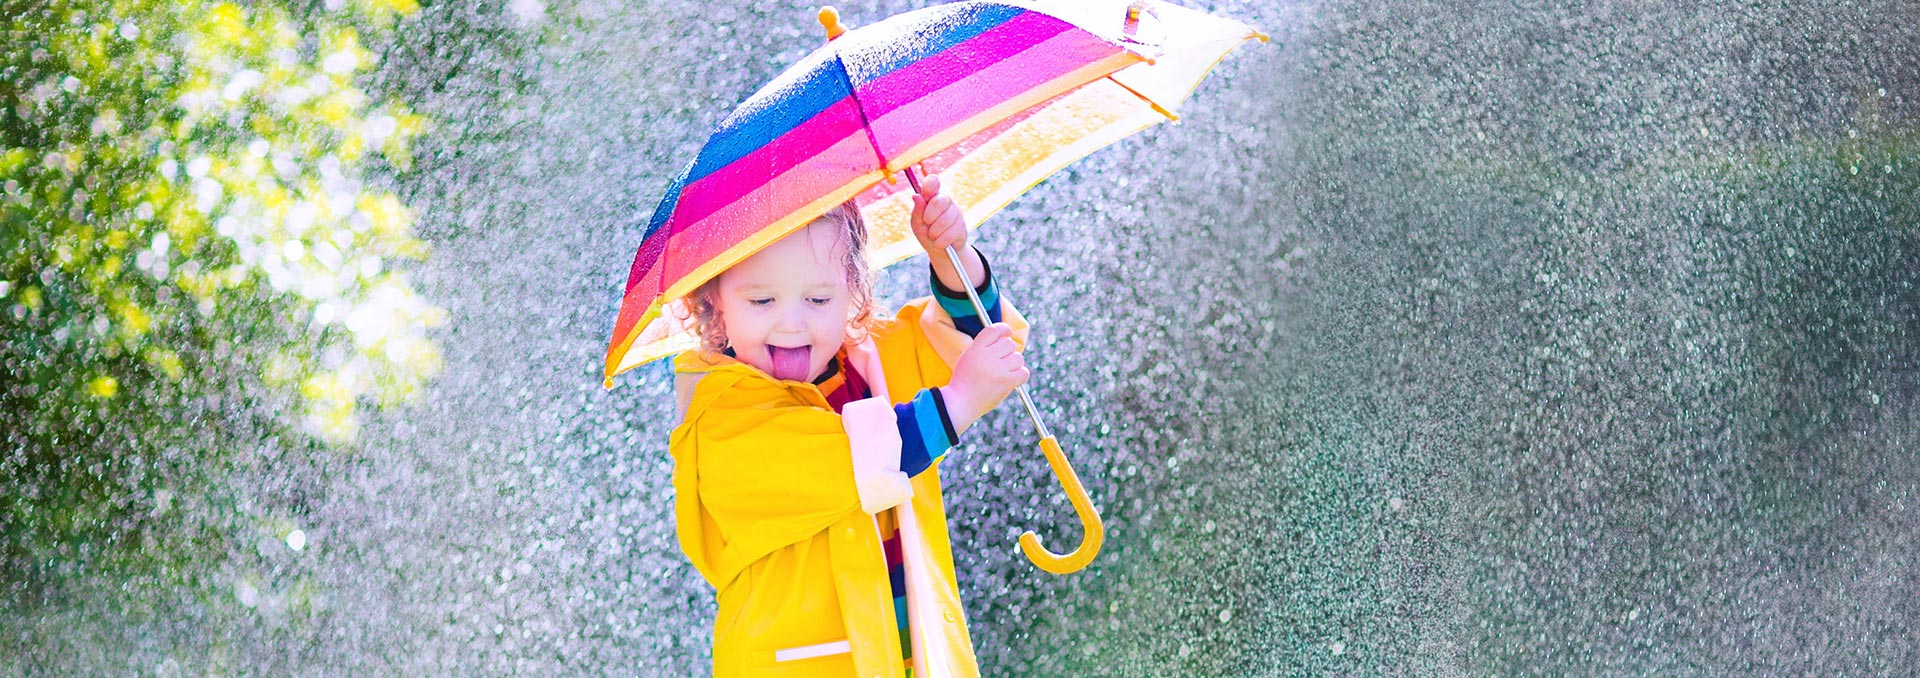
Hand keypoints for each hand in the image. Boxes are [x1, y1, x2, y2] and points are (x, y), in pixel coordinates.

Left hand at [911, 173, 984, 291]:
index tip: (926, 194)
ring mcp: (956, 213)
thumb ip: (917, 211)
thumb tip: (917, 196)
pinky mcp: (962, 227)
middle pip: (939, 201)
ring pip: (945, 220)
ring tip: (932, 236)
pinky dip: (941, 241)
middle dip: (929, 216)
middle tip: (926, 223)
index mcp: (932, 197)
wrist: (940, 252)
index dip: (930, 185)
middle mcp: (946, 201)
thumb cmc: (926, 234)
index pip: (933, 181)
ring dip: (934, 232)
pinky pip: (951, 233)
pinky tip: (939, 243)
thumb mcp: (917, 224)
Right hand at [940, 323, 1028, 434]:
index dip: (1004, 329)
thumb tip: (1003, 337)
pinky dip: (1020, 375)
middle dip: (1008, 352)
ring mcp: (998, 370)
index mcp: (976, 349)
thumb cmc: (964, 381)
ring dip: (1014, 364)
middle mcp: (987, 357)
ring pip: (1018, 358)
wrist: (960, 403)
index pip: (994, 330)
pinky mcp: (1006, 382)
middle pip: (1009, 344)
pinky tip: (1013, 379)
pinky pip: (1024, 372)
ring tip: (1004, 372)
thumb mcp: (967, 357)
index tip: (1007, 333)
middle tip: (1001, 362)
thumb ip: (982, 346)